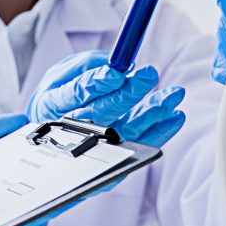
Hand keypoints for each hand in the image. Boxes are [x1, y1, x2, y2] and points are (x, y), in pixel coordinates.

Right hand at [13, 51, 185, 225]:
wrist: (50, 133)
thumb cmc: (60, 96)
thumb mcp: (63, 73)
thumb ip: (88, 66)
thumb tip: (120, 65)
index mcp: (50, 105)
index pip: (74, 94)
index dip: (96, 83)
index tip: (117, 72)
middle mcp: (68, 130)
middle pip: (99, 114)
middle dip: (126, 95)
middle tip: (149, 75)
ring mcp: (91, 148)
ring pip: (123, 132)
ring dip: (150, 113)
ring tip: (173, 95)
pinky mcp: (111, 160)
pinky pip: (137, 145)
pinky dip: (158, 132)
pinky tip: (175, 116)